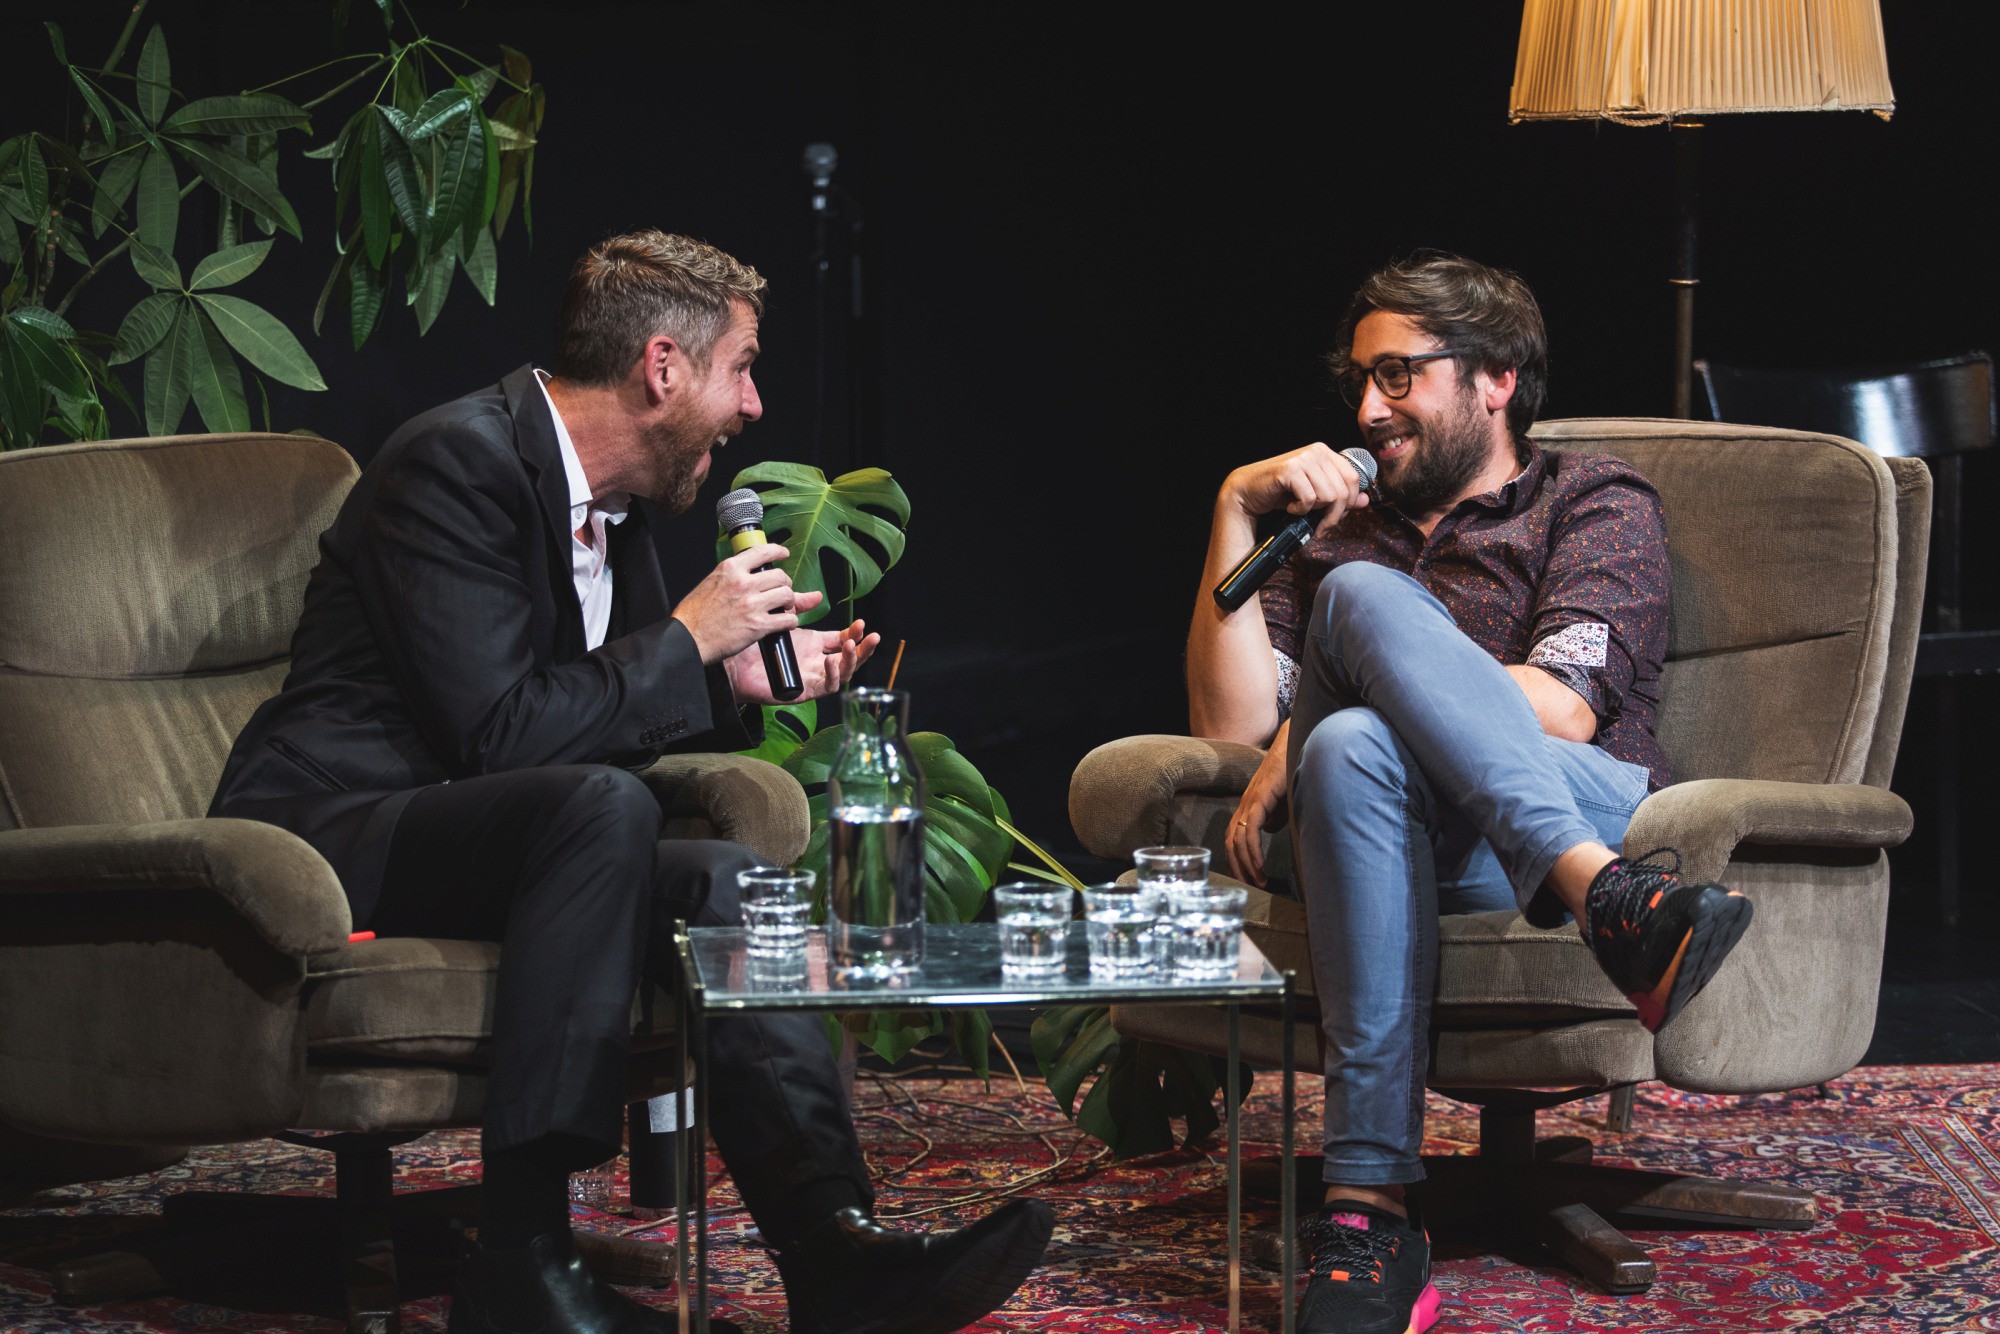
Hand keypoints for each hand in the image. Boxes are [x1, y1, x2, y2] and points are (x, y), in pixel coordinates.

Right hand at [672, 543, 799, 664]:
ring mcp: (751, 604)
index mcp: (730, 569)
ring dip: (790, 602)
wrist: (688, 638)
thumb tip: (760, 573)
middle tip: (782, 592)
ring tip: (783, 608)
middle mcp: (742, 583)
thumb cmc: (694, 614)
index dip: (778, 551)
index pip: (762, 552)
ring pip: (787, 595)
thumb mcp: (712, 584)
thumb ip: (736, 577)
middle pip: (780, 576)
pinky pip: (788, 619)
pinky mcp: (758, 625)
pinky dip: (790, 621)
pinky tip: (784, 623)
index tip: (784, 553)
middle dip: (785, 584)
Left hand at [727, 616, 881, 703]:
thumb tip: (818, 595)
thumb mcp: (782, 622)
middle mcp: (816, 662)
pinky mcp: (804, 691)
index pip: (842, 640)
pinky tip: (831, 661)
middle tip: (872, 636)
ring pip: (844, 674)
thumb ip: (799, 608)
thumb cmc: (754, 645)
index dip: (854, 633)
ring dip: (853, 660)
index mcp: (814, 646)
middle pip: (850, 658)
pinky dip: (833, 675)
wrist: (734, 665)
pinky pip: (827, 687)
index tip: (861, 623)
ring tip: (852, 645)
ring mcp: (812, 677)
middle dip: (864, 648)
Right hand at [1222, 443, 1369, 537]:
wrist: (1248, 492)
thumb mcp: (1315, 495)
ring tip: (1300, 510)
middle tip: (1319, 525)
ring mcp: (1303, 458)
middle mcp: (1317, 451)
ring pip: (1329, 496)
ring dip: (1314, 512)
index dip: (1348, 504)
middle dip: (1333, 515)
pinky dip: (1300, 510)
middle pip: (1344, 490)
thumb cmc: (1281, 493)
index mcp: (1326, 453)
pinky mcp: (1290, 470)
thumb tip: (1365, 501)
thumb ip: (1340, 496)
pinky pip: (1309, 499)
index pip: (1353, 479)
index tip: (1333, 519)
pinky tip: (1290, 506)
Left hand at [1224, 740, 1290, 888]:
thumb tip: (1268, 831)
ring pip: (1239, 840)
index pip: (1234, 839)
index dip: (1237, 860)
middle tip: (1249, 886)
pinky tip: (1259, 864)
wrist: (1294, 747)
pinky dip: (1252, 850)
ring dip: (1247, 864)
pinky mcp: (1259, 799)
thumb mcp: (1282, 803)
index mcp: (1248, 807)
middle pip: (1231, 843)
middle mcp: (1244, 806)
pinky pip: (1250, 829)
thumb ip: (1273, 817)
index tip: (1247, 878)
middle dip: (1238, 868)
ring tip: (1259, 881)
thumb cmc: (1290, 773)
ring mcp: (1250, 802)